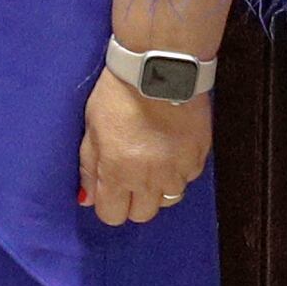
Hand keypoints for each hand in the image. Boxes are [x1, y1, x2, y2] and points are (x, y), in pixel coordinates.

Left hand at [78, 70, 214, 225]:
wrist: (160, 69)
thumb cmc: (118, 94)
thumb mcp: (91, 128)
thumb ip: (90, 166)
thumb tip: (87, 198)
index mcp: (117, 173)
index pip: (112, 216)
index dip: (110, 204)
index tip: (110, 190)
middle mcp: (149, 180)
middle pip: (142, 214)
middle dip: (134, 200)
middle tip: (132, 176)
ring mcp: (177, 171)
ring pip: (168, 199)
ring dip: (159, 186)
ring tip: (154, 160)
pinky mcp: (199, 157)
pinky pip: (188, 177)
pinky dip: (180, 169)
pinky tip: (171, 147)